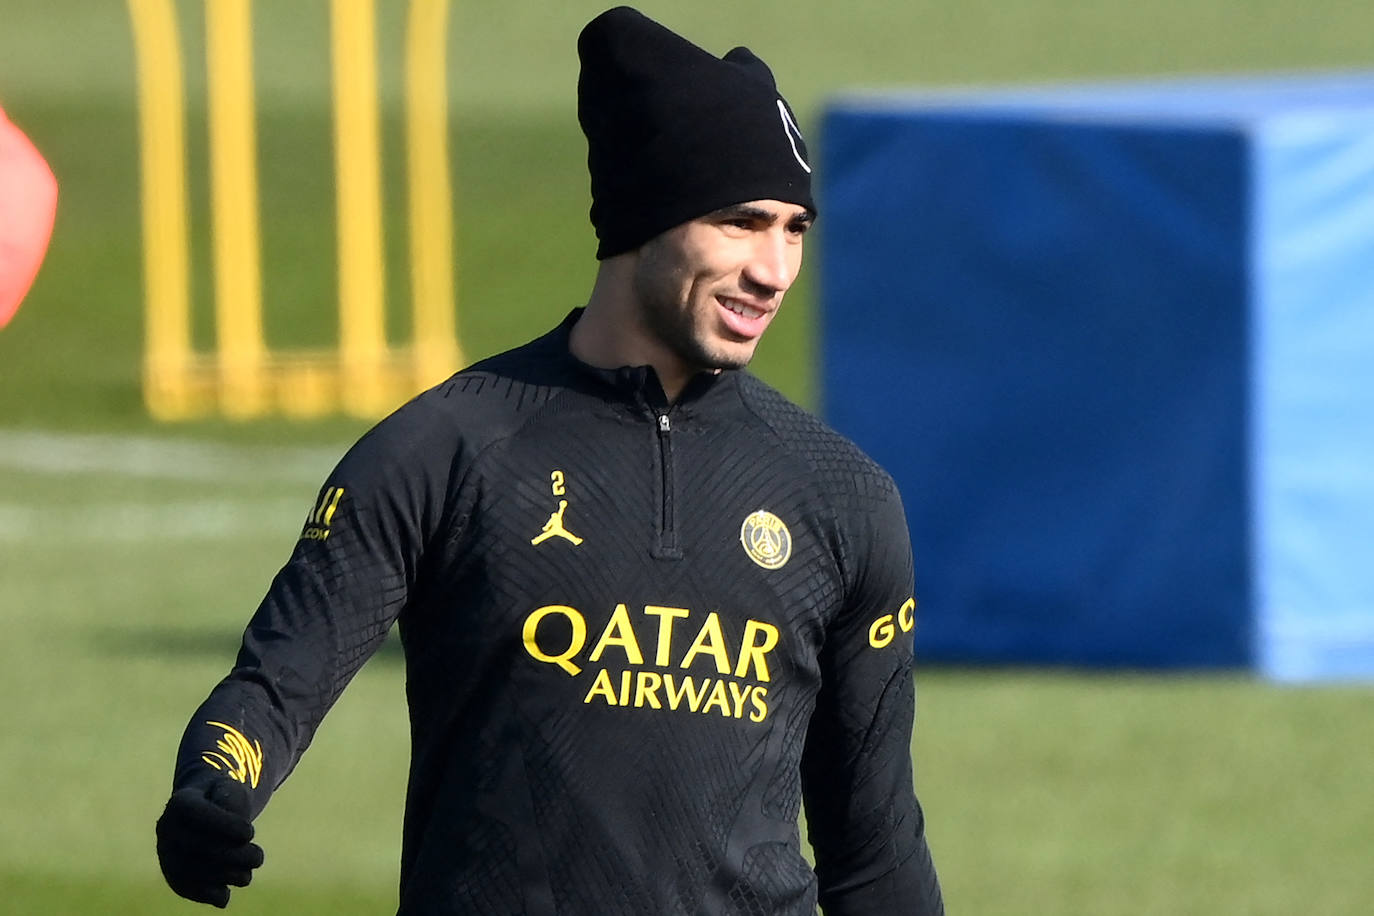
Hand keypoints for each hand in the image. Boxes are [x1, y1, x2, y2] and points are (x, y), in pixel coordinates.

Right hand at [156, 780, 263, 907]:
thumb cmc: (223, 798)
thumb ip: (234, 802)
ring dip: (232, 874)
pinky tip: (238, 879)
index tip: (249, 833)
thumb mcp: (232, 789)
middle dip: (236, 855)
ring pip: (196, 873)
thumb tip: (237, 833)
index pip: (197, 814)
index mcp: (180, 802)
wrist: (206, 810)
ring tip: (252, 866)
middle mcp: (167, 830)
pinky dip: (218, 893)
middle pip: (199, 848)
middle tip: (258, 856)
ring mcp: (167, 856)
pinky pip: (193, 891)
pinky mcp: (174, 878)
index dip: (226, 826)